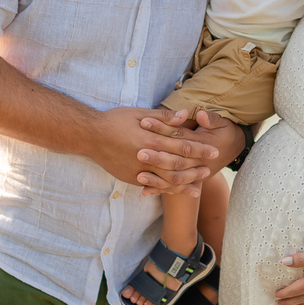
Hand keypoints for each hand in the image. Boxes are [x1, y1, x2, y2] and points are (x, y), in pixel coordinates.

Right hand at [89, 107, 217, 194]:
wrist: (90, 136)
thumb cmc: (115, 120)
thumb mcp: (139, 113)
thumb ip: (163, 117)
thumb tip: (185, 115)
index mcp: (151, 138)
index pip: (182, 145)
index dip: (200, 149)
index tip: (214, 150)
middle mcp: (147, 156)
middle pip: (178, 165)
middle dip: (197, 167)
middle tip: (211, 168)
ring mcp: (138, 170)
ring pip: (167, 180)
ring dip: (185, 182)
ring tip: (199, 184)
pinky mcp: (131, 178)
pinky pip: (153, 186)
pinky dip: (167, 190)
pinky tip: (177, 191)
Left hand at [136, 109, 243, 195]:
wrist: (234, 148)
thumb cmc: (225, 132)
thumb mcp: (222, 123)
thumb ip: (211, 119)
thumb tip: (201, 115)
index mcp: (203, 144)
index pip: (179, 135)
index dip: (162, 128)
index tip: (144, 122)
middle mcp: (198, 161)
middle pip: (175, 159)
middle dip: (157, 156)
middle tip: (139, 152)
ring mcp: (195, 173)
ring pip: (174, 178)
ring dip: (156, 177)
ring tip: (139, 175)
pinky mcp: (191, 180)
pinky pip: (174, 187)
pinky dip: (160, 189)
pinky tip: (144, 191)